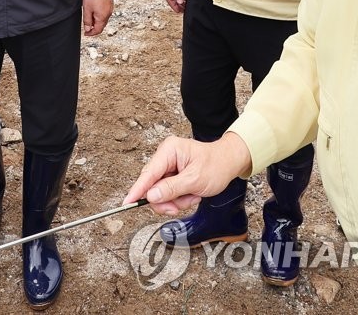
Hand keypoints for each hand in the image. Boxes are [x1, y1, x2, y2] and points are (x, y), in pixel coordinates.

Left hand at [82, 0, 112, 35]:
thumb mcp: (87, 9)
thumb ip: (87, 20)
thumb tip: (87, 29)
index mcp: (102, 17)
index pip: (98, 30)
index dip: (91, 33)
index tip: (86, 34)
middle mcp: (108, 14)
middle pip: (101, 26)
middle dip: (94, 28)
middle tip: (87, 27)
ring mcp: (110, 9)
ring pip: (103, 19)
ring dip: (97, 21)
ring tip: (89, 18)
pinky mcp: (110, 4)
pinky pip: (105, 14)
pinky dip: (99, 16)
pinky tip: (94, 12)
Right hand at [123, 133, 252, 215]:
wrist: (230, 162)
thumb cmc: (216, 165)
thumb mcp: (195, 180)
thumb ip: (171, 189)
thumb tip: (150, 196)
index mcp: (169, 151)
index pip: (148, 174)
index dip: (137, 190)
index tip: (127, 202)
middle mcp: (165, 156)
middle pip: (152, 185)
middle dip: (167, 199)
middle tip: (178, 207)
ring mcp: (168, 165)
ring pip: (160, 192)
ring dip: (176, 200)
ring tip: (192, 196)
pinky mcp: (172, 174)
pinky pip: (168, 192)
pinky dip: (180, 198)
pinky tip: (192, 194)